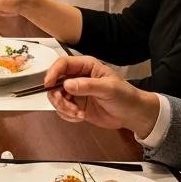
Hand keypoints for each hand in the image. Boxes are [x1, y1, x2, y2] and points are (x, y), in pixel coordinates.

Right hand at [43, 56, 159, 136]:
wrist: (132, 115)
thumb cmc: (125, 96)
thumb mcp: (108, 88)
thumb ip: (88, 85)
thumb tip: (67, 84)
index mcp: (86, 66)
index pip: (63, 64)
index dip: (53, 72)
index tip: (48, 84)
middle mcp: (78, 77)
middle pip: (55, 82)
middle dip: (58, 96)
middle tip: (68, 106)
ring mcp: (76, 92)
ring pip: (56, 97)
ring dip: (64, 108)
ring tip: (78, 114)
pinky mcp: (75, 105)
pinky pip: (62, 109)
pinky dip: (68, 115)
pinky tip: (80, 117)